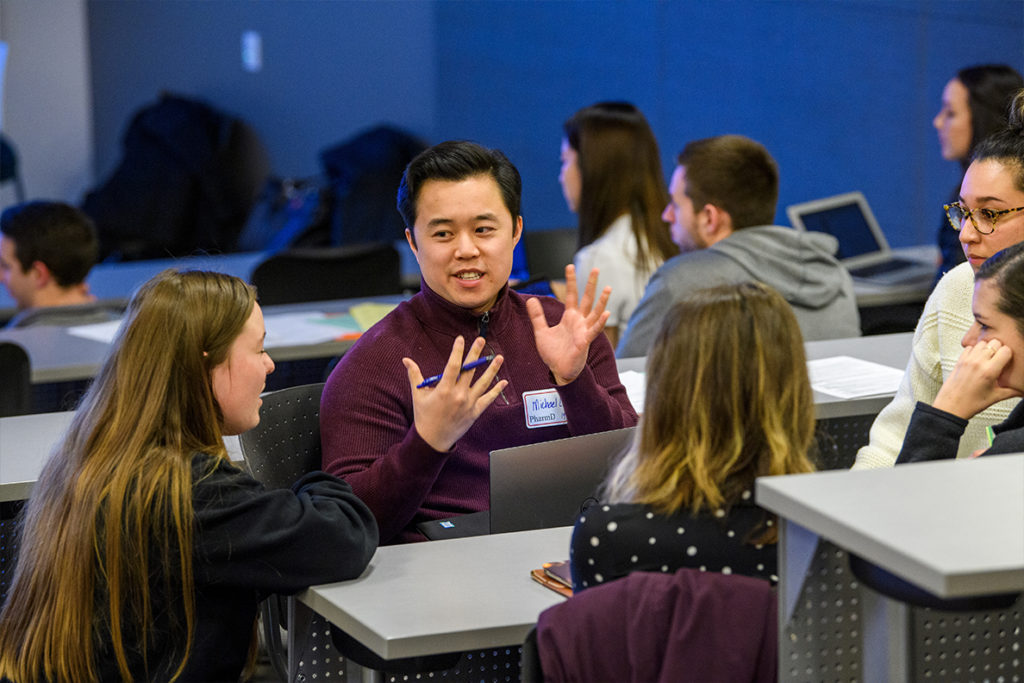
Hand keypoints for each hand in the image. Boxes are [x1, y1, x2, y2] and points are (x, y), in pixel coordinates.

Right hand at [403, 336, 505, 451]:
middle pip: (469, 370)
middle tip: (481, 339)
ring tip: (499, 357)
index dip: (457, 351)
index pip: (453, 365)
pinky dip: (496, 391)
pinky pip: (488, 400)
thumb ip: (414, 375)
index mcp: (444, 389)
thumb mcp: (418, 395)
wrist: (433, 440)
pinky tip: (503, 381)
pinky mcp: (475, 413)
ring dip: (492, 370)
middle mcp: (458, 395)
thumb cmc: (424, 416)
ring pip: (483, 383)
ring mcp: (468, 404)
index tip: (460, 339)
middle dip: (475, 353)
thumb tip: (406, 359)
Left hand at [526, 265, 610, 384]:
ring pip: (594, 313)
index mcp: (569, 317)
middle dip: (590, 284)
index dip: (571, 281)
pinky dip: (600, 322)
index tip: (570, 266)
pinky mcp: (584, 341)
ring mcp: (583, 330)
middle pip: (586, 299)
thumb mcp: (541, 332)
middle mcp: (579, 321)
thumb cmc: (553, 353)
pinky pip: (594, 330)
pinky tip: (606, 313)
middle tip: (595, 269)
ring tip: (608, 288)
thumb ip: (537, 316)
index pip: (571, 295)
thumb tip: (531, 299)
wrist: (558, 370)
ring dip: (602, 301)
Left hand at [933, 339, 1020, 418]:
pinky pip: (969, 347)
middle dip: (999, 349)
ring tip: (988, 359)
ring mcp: (967, 360)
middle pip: (994, 343)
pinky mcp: (959, 360)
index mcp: (989, 371)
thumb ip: (1012, 391)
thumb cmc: (971, 403)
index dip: (1009, 355)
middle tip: (999, 360)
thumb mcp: (995, 397)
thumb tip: (1022, 390)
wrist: (951, 406)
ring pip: (982, 343)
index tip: (1007, 361)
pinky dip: (974, 350)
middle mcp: (978, 362)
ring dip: (987, 348)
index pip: (1005, 350)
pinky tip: (976, 360)